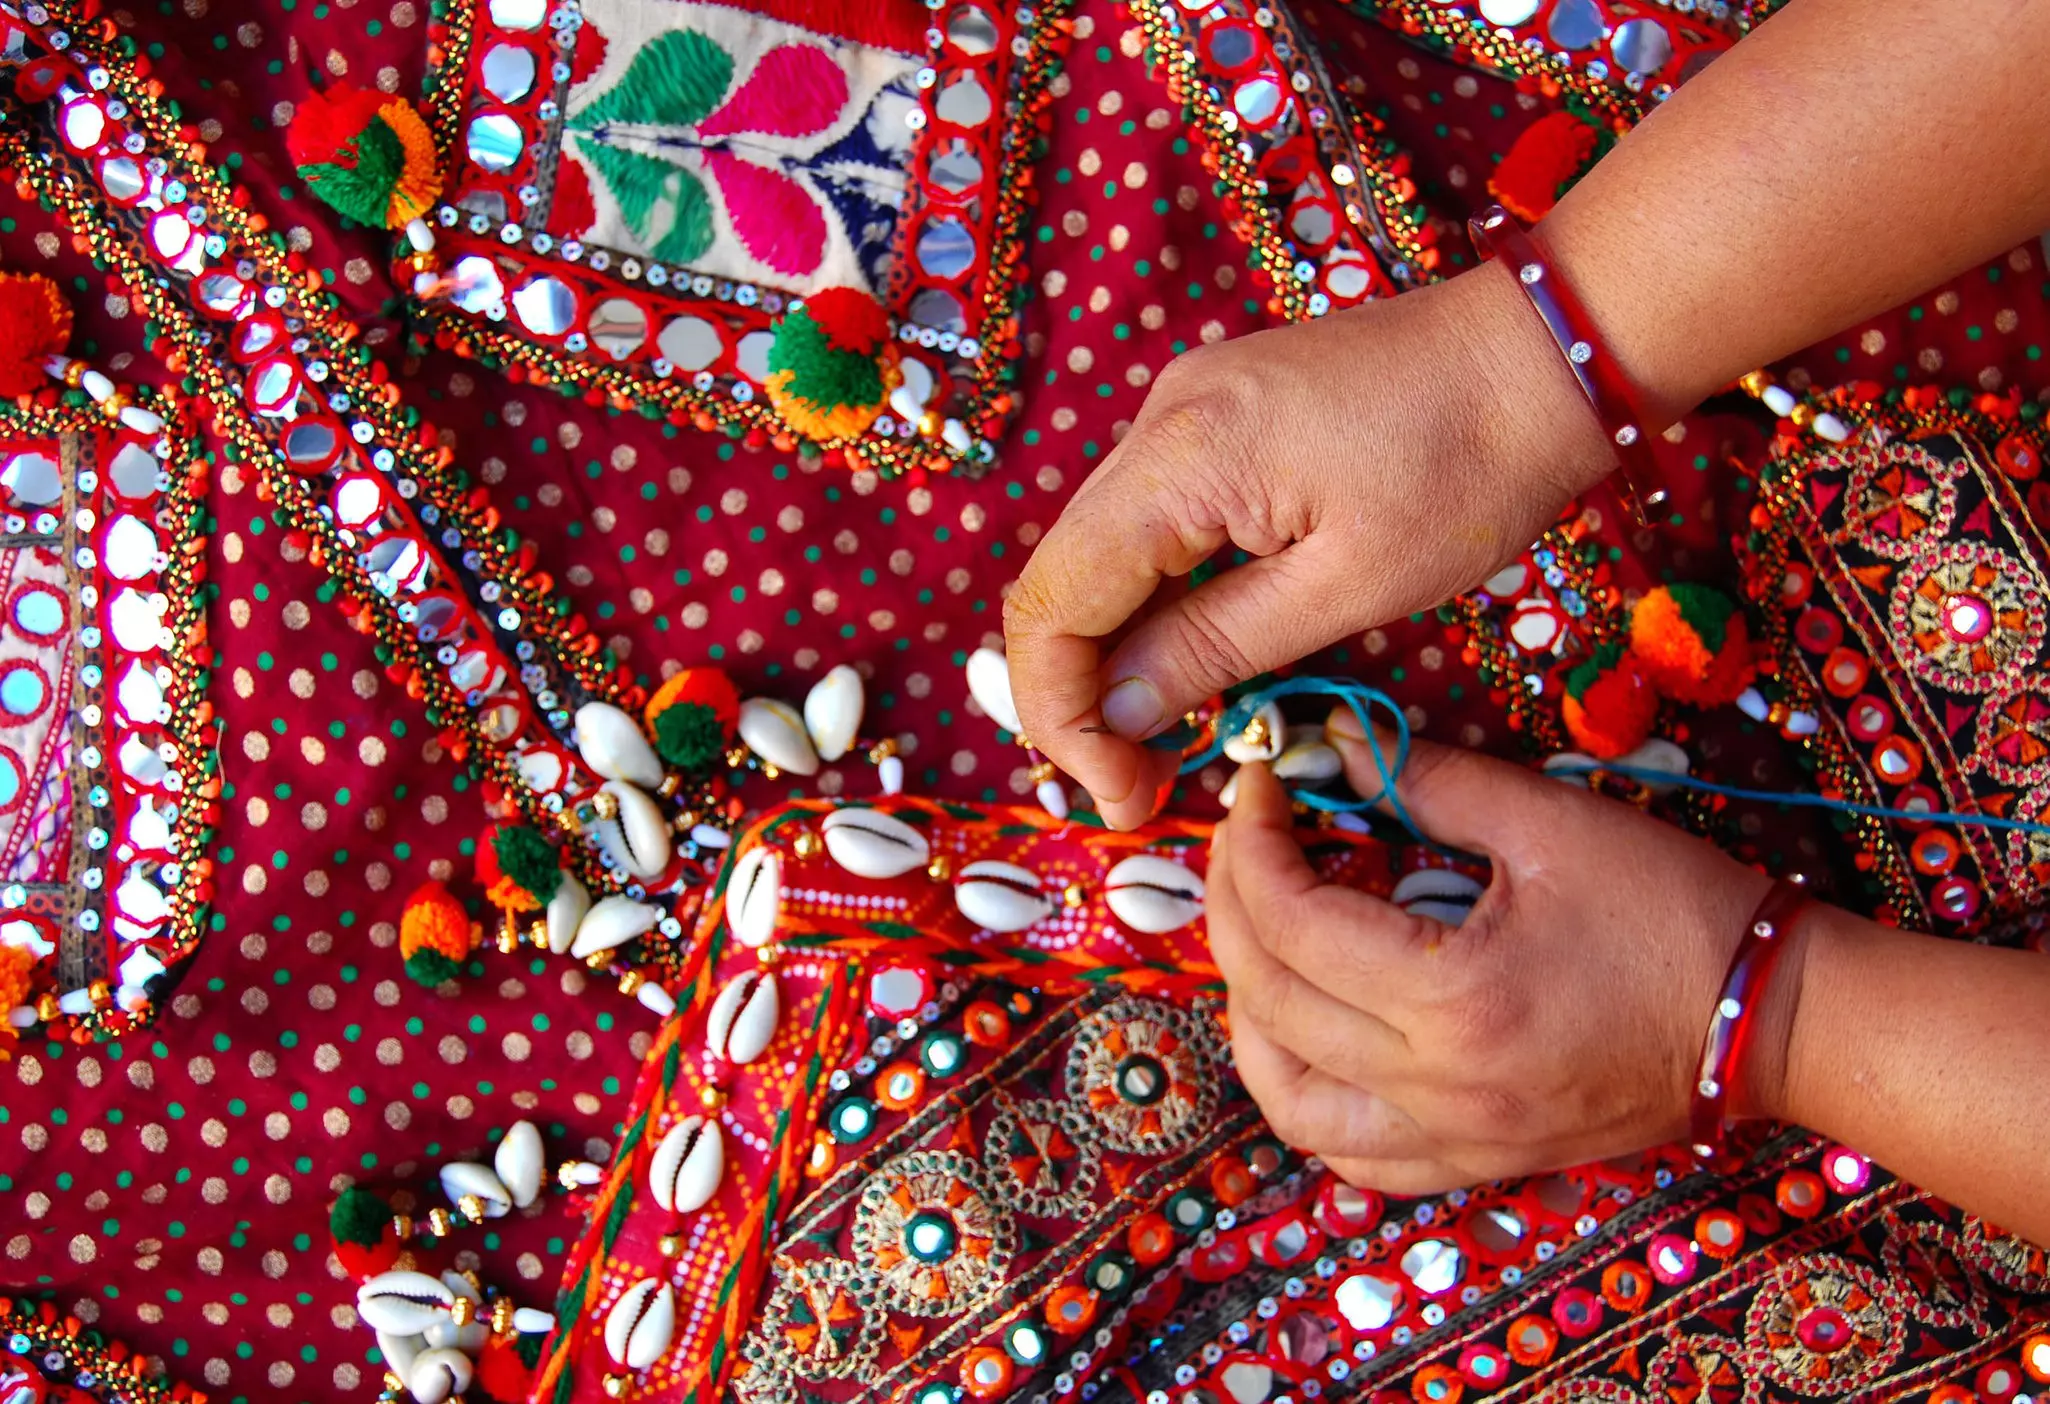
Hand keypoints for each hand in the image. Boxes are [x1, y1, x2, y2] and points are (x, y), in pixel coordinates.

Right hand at [1002, 262, 1613, 828]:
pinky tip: (1189, 658)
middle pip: (1059, 577)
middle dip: (1078, 695)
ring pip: (1099, 553)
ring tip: (1159, 741)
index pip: (1052, 599)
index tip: (1116, 791)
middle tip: (1135, 784)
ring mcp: (1185, 409)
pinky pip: (1148, 522)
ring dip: (1112, 652)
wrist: (1544, 352)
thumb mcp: (1347, 586)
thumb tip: (1113, 713)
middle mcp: (1160, 418)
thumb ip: (1213, 648)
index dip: (1059, 711)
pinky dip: (1152, 600)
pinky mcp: (1218, 416)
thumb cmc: (1470, 469)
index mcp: (1182, 456)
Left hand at [1205, 710, 1780, 1192]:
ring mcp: (1454, 1141)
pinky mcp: (1475, 1163)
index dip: (1252, 839)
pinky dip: (1303, 1096)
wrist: (1776, 1022)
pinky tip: (1305, 1035)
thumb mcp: (1552, 823)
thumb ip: (1429, 781)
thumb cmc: (1674, 912)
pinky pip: (1351, 1156)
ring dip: (1247, 1012)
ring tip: (1257, 935)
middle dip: (1230, 902)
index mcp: (1454, 999)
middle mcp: (1438, 1087)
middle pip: (1270, 999)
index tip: (1261, 782)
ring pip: (1288, 1099)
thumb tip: (1334, 746)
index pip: (1291, 919)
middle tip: (1246, 835)